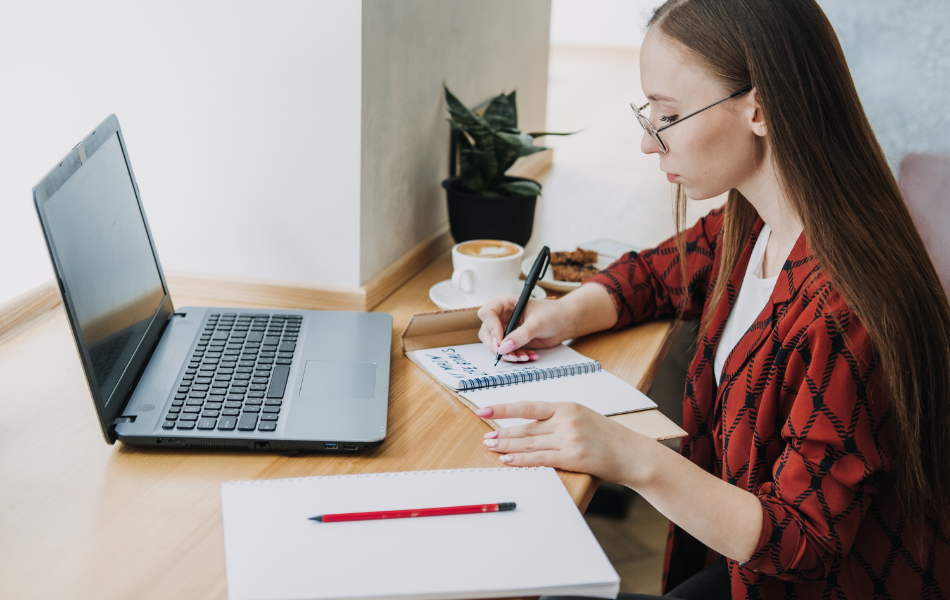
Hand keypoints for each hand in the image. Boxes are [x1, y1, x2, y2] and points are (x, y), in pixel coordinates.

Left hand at [475, 402, 651, 484]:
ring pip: (529, 442)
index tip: (485, 409)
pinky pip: (540, 458)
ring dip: (507, 445)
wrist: (633, 454)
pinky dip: (521, 459)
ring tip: (491, 447)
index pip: (528, 406)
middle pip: (526, 427)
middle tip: (485, 437)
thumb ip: (559, 419)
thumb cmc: (609, 437)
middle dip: (502, 432)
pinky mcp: (573, 457)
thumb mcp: (583, 418)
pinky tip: (508, 459)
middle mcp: (566, 419)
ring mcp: (569, 438)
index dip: (503, 408)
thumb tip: (531, 427)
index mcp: (567, 406)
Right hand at [477, 296, 573, 361]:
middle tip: (508, 354)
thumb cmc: (553, 314)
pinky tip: (529, 355)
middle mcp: (502, 316)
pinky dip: (515, 357)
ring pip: (494, 345)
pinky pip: (506, 352)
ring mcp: (506, 329)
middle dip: (496, 346)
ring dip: (507, 354)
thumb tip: (504, 347)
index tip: (501, 341)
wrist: (564, 323)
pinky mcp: (512, 341)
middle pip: (486, 332)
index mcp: (505, 303)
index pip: (487, 313)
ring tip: (523, 356)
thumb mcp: (537, 323)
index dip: (491, 328)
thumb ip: (521, 335)